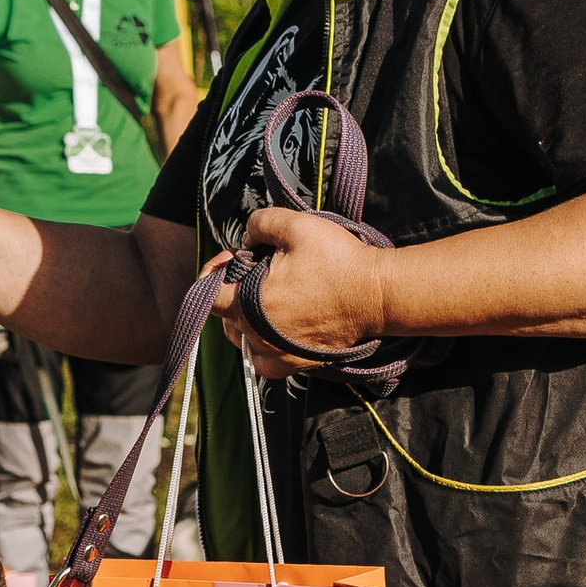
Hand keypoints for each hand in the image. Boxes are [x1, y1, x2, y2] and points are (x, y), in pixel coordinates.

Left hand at [222, 208, 389, 381]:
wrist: (377, 294)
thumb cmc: (338, 260)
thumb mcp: (296, 225)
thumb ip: (261, 223)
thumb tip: (247, 234)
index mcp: (250, 304)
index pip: (208, 295)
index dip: (214, 271)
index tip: (235, 258)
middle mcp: (257, 335)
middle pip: (224, 317)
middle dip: (232, 292)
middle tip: (257, 272)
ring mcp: (276, 353)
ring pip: (241, 339)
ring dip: (244, 320)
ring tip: (266, 298)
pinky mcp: (295, 363)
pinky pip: (262, 362)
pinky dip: (260, 347)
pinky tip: (273, 328)